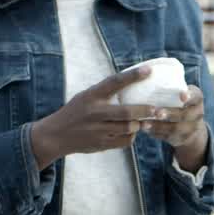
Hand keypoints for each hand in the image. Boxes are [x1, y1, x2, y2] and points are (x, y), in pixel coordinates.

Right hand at [30, 68, 156, 167]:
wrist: (56, 135)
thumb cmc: (75, 112)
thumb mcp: (86, 97)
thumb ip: (105, 92)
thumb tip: (130, 83)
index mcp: (92, 96)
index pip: (115, 82)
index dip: (133, 76)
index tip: (148, 71)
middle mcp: (96, 112)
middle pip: (127, 111)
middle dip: (146, 111)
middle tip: (158, 109)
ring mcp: (99, 130)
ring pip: (129, 128)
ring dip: (138, 124)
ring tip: (141, 121)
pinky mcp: (101, 143)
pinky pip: (125, 141)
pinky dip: (131, 136)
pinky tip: (129, 132)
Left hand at [145, 86, 208, 170]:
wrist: (191, 127)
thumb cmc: (179, 102)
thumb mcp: (181, 93)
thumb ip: (171, 87)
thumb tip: (143, 73)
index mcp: (197, 99)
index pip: (196, 96)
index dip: (190, 96)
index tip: (182, 96)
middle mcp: (197, 114)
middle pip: (185, 115)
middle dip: (170, 113)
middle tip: (157, 112)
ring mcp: (190, 129)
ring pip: (175, 129)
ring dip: (159, 126)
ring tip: (144, 123)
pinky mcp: (180, 139)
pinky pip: (167, 137)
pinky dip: (155, 133)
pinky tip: (144, 129)